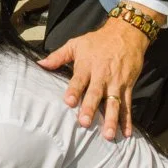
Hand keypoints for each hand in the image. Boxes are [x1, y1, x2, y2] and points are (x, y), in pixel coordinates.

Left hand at [38, 14, 152, 139]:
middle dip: (91, 108)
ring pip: (114, 103)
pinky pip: (127, 105)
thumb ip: (58, 56)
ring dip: (111, 119)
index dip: (74, 91)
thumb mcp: (76, 44)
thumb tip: (40, 64)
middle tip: (85, 123)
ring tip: (107, 135)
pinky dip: (127, 120)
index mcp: (87, 66)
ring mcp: (116, 83)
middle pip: (96, 94)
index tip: (69, 102)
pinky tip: (125, 133)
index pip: (79, 80)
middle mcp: (102, 76)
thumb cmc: (98, 40)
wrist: (127, 33)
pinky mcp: (128, 86)